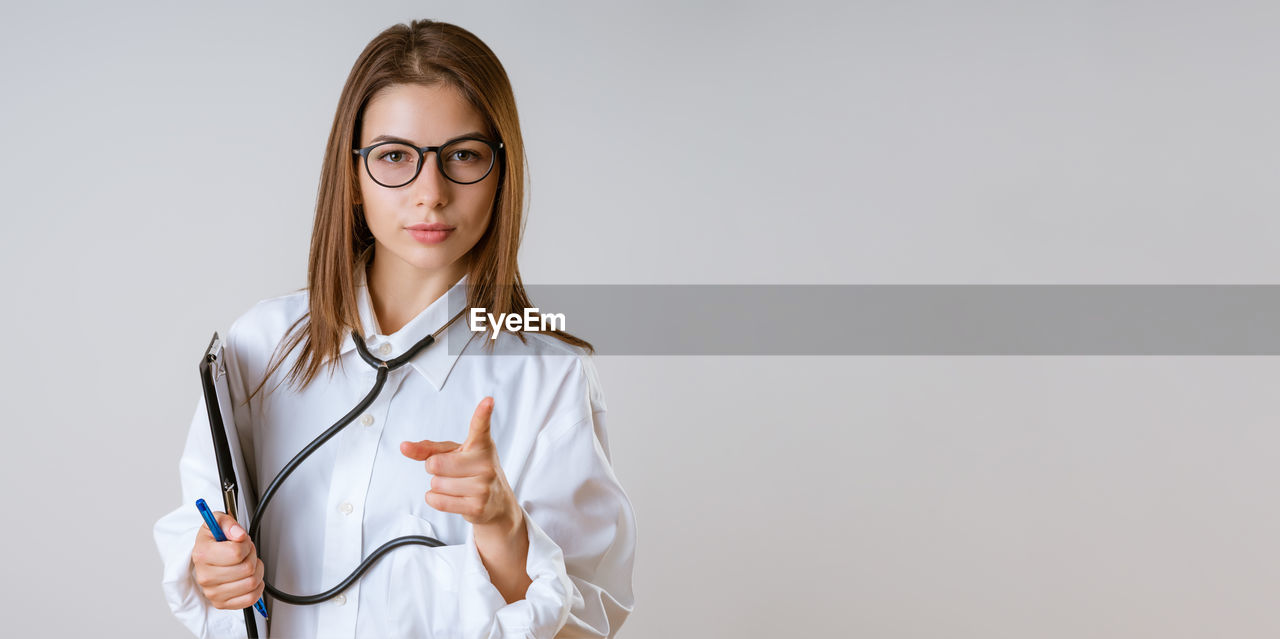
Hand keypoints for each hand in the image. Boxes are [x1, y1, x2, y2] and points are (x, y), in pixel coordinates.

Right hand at [190, 511, 264, 610]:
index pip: (237, 553)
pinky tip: (248, 577)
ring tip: (246, 563)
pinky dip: (256, 587)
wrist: (205, 557)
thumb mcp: (218, 521)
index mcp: (202, 555)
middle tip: (245, 552)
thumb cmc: (213, 541)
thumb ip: (228, 523)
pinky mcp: (221, 603)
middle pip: (247, 568)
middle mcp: (205, 576)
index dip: (246, 544)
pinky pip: (250, 599)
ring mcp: (212, 592)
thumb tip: (238, 534)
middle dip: (252, 556)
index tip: (242, 541)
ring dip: (256, 570)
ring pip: (251, 582)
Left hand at [399, 397, 521, 529]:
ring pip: (436, 484)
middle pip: (435, 463)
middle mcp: (486, 462)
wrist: (496, 502)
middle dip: (434, 468)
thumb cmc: (472, 471)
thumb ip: (428, 449)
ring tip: (456, 486)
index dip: (483, 413)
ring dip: (438, 486)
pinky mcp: (477, 506)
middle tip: (450, 471)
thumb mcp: (454, 454)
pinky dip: (436, 499)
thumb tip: (404, 447)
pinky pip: (438, 501)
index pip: (480, 426)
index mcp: (481, 444)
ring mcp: (483, 485)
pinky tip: (452, 497)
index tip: (488, 401)